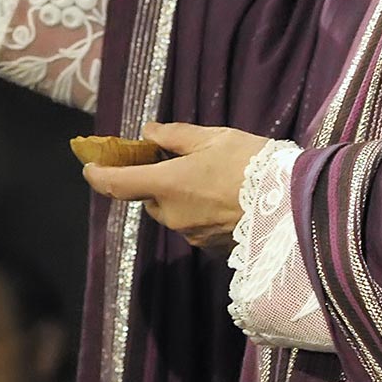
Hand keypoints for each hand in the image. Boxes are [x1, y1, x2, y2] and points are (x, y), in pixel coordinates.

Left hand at [82, 122, 271, 252]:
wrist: (292, 205)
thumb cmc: (252, 164)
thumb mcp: (214, 138)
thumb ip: (176, 136)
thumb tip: (149, 132)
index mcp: (167, 184)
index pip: (116, 184)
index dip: (98, 174)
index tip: (89, 165)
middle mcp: (172, 214)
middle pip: (151, 199)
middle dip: (159, 182)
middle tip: (182, 161)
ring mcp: (191, 235)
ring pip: (174, 213)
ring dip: (182, 198)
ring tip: (214, 178)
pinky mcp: (210, 249)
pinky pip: (195, 227)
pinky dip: (201, 213)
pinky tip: (226, 199)